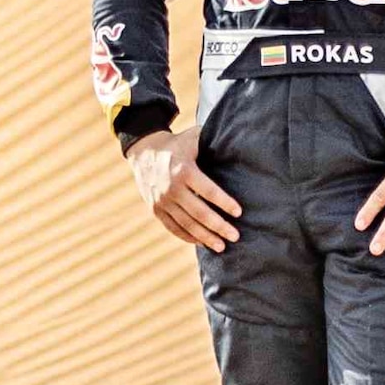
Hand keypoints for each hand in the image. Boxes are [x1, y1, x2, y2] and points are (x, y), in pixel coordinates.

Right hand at [128, 125, 239, 252]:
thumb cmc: (178, 144)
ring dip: (205, 237)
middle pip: (199, 213)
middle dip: (219, 226)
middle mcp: (172, 188)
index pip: (208, 191)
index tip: (239, 213)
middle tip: (235, 236)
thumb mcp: (194, 138)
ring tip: (221, 246)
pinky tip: (202, 242)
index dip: (224, 203)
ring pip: (186, 224)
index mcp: (184, 170)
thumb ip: (214, 141)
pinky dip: (188, 237)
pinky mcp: (156, 209)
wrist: (144, 152)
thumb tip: (241, 141)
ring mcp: (162, 201)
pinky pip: (173, 227)